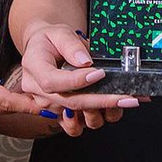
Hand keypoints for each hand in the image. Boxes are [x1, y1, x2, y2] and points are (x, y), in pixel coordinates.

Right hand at [18, 24, 140, 133]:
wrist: (42, 49)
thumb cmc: (50, 40)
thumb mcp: (59, 32)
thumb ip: (71, 45)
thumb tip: (85, 62)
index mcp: (34, 69)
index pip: (53, 82)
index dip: (77, 81)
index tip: (100, 73)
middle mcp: (38, 92)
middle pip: (70, 103)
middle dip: (102, 101)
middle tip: (128, 97)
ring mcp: (49, 106)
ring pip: (77, 120)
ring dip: (102, 112)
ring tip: (122, 99)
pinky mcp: (58, 114)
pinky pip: (75, 128)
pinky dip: (93, 120)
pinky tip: (110, 109)